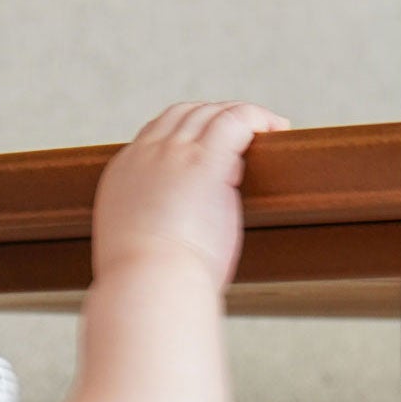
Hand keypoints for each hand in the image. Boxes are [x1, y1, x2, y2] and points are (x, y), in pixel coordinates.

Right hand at [91, 101, 290, 292]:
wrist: (146, 287)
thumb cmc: (147, 288)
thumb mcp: (137, 253)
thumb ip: (151, 238)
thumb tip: (172, 250)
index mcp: (122, 177)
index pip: (155, 137)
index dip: (186, 136)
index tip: (209, 150)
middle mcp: (145, 155)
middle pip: (183, 115)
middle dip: (215, 118)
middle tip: (243, 135)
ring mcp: (174, 154)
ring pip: (210, 113)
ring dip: (241, 116)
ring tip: (268, 129)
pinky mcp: (205, 161)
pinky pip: (236, 120)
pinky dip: (258, 118)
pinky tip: (278, 128)